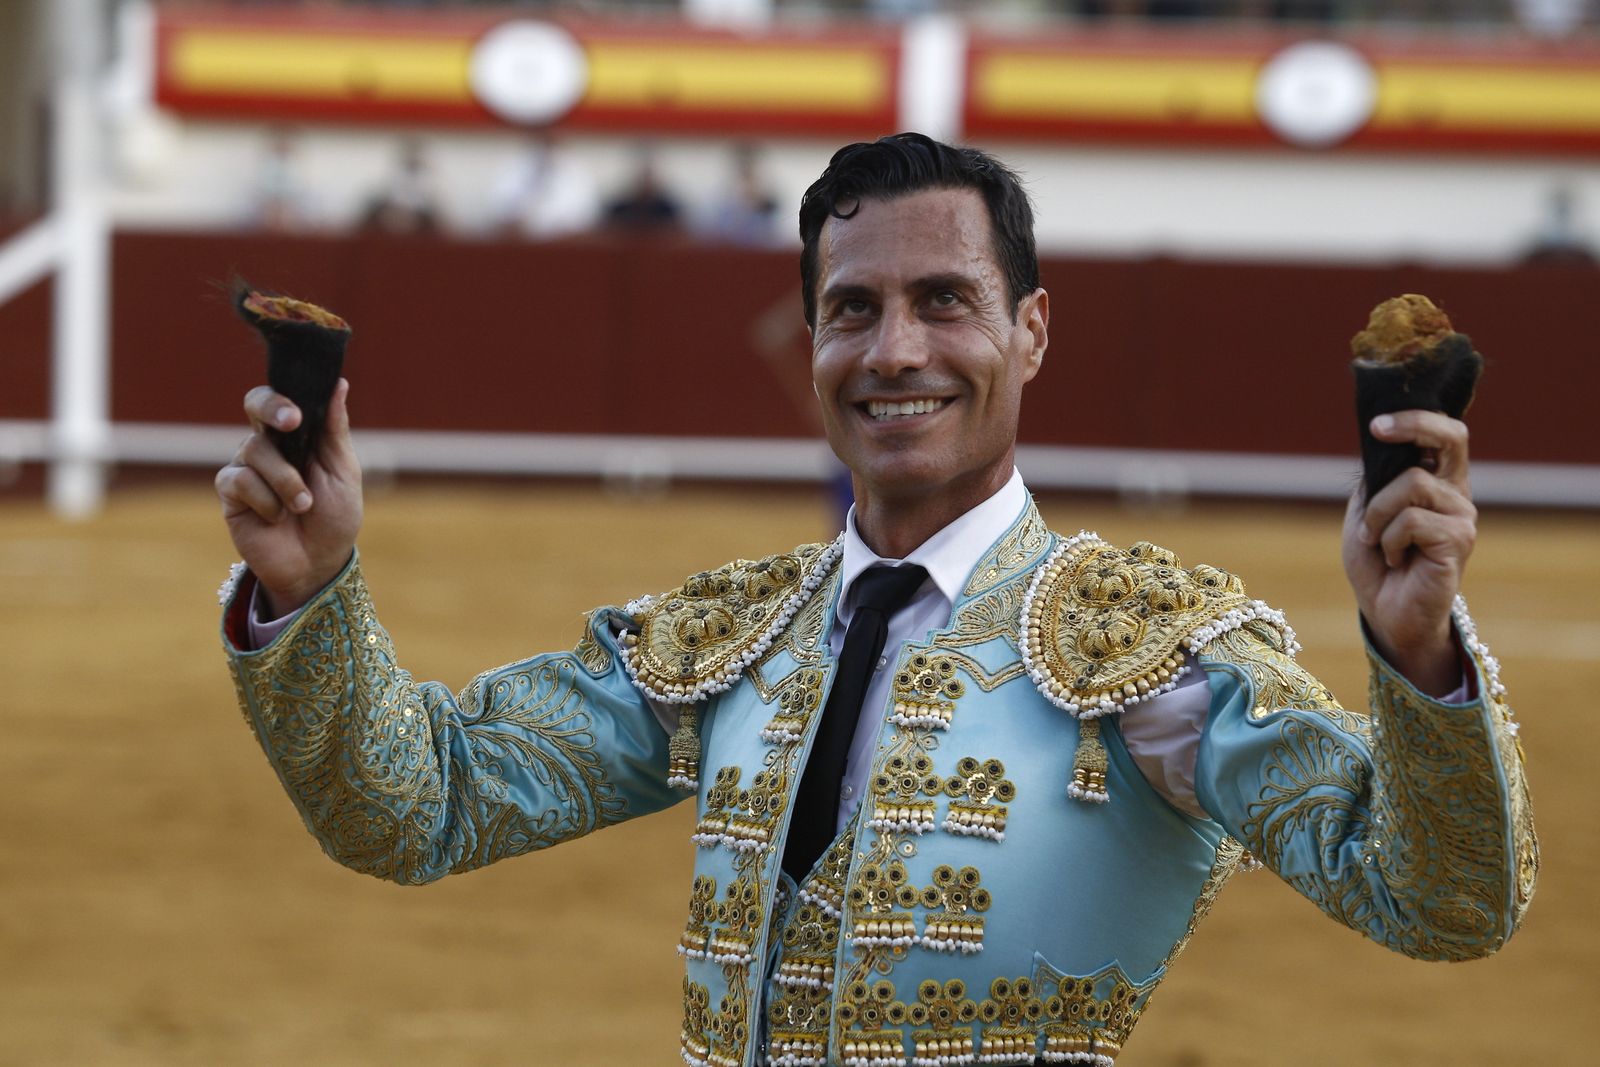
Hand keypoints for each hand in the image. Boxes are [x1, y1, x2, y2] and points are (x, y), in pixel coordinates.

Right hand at [215, 379, 362, 614]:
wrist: (319, 563)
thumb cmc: (335, 517)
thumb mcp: (343, 472)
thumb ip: (335, 429)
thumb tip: (339, 383)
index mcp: (299, 435)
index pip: (283, 398)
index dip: (286, 395)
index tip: (301, 409)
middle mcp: (269, 444)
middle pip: (256, 404)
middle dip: (272, 408)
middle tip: (292, 422)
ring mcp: (247, 466)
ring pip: (255, 449)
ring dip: (285, 481)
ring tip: (302, 506)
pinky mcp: (231, 494)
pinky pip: (240, 480)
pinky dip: (266, 500)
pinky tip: (276, 517)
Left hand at [1342, 410, 1475, 695]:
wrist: (1385, 613)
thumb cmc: (1376, 562)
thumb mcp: (1365, 511)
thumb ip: (1376, 478)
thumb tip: (1380, 443)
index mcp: (1436, 480)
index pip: (1443, 433)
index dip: (1415, 418)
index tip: (1376, 423)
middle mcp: (1455, 492)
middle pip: (1452, 437)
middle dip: (1414, 425)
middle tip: (1378, 430)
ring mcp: (1461, 515)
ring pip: (1412, 483)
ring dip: (1377, 514)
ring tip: (1376, 541)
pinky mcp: (1459, 540)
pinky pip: (1411, 521)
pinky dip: (1389, 539)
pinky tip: (1395, 559)